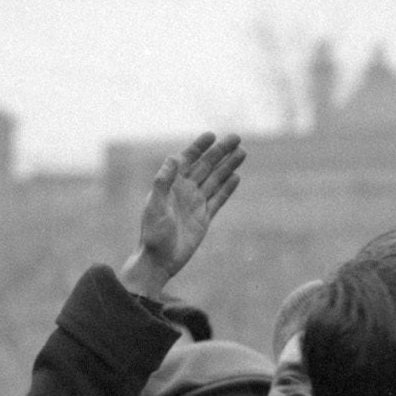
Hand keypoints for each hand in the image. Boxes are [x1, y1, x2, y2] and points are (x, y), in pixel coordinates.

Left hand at [124, 133, 245, 295]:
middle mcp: (184, 190)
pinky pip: (218, 199)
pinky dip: (227, 188)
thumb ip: (163, 182)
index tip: (212, 135)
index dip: (199, 146)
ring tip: (242, 152)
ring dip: (228, 166)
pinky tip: (236, 177)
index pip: (187, 159)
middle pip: (206, 166)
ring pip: (215, 179)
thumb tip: (173, 158)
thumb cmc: (153, 233)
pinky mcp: (204, 218)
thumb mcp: (154, 206)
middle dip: (220, 151)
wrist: (159, 260)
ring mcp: (195, 203)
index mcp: (171, 185)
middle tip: (236, 138)